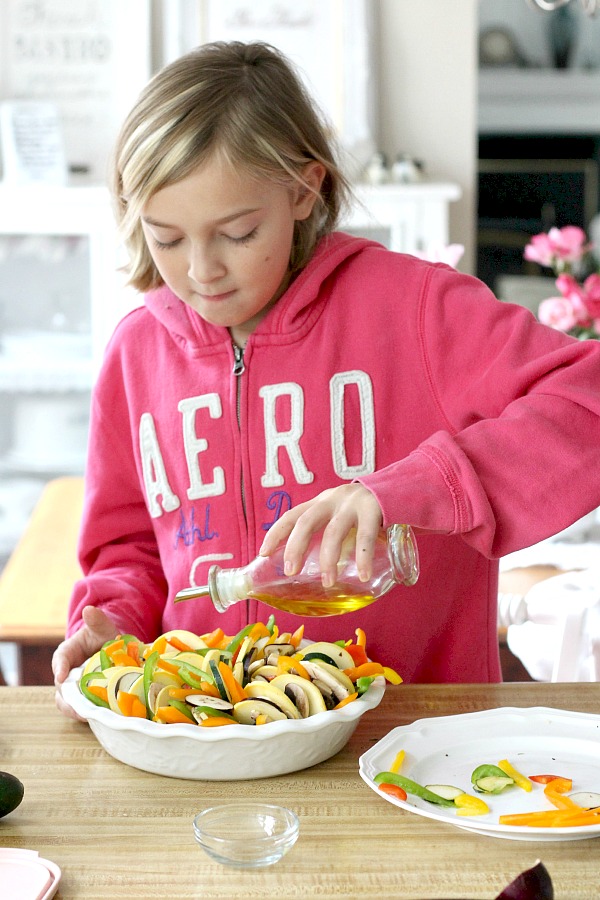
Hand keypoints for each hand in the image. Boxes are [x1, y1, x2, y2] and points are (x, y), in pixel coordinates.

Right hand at [52, 606, 118, 718]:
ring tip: (88, 716)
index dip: (59, 667)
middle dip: (67, 699)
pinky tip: (99, 717)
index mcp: (66, 654)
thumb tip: (89, 610)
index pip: (59, 660)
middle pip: (60, 689)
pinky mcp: (83, 699)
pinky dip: (87, 714)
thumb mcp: (101, 628)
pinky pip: (81, 709)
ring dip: (75, 711)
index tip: (60, 675)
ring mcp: (74, 688)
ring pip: (67, 703)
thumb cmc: (101, 637)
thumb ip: (96, 620)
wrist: (110, 650)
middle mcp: (65, 674)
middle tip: (76, 707)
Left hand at [259, 483, 382, 587]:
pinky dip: (363, 557)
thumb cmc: (364, 511)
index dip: (276, 533)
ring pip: (333, 532)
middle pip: (306, 522)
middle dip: (295, 546)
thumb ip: (328, 534)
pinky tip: (363, 574)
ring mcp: (352, 505)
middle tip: (291, 571)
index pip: (292, 516)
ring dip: (328, 558)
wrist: (397, 487)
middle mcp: (332, 501)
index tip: (263, 553)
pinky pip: (366, 537)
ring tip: (328, 582)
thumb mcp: (340, 515)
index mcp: (320, 502)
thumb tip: (310, 570)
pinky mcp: (374, 510)